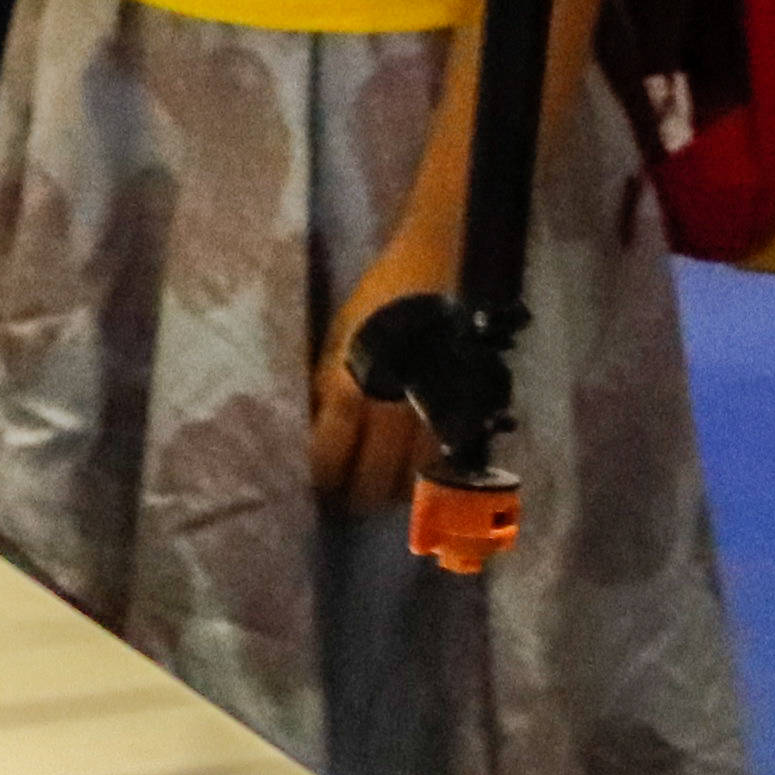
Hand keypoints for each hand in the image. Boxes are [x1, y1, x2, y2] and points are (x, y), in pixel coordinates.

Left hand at [307, 208, 456, 514]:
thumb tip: (311, 427)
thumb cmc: (376, 299)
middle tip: (348, 505)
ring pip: (415, 472)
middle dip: (359, 494)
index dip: (324, 474)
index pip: (332, 448)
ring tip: (382, 498)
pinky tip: (418, 478)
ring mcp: (431, 407)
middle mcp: (392, 403)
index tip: (318, 487)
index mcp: (353, 383)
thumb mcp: (337, 336)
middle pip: (375, 471)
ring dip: (396, 491)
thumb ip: (326, 383)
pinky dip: (430, 472)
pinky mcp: (463, 405)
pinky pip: (446, 453)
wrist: (434, 268)